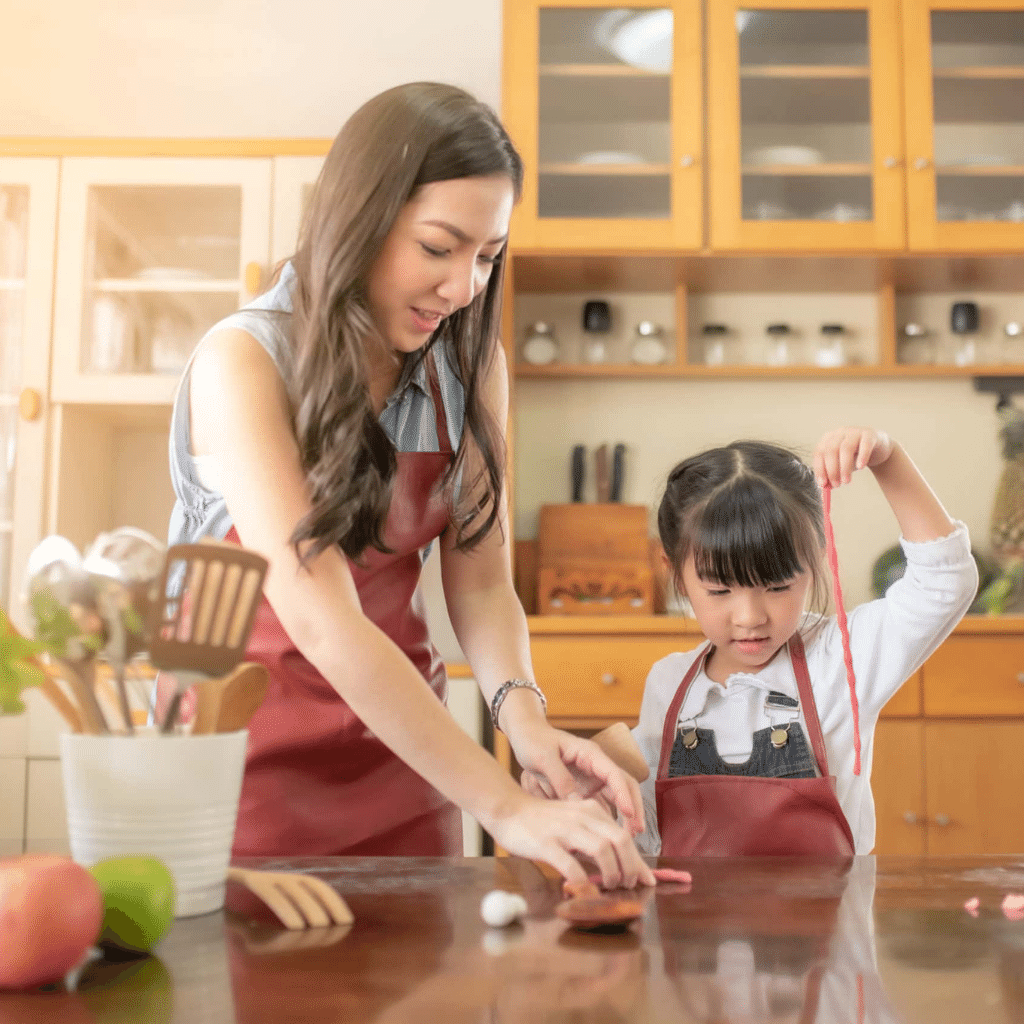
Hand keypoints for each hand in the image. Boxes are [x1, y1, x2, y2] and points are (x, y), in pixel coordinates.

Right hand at [484, 791, 654, 889]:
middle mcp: (582, 817)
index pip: (624, 836)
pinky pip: (571, 864)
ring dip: (611, 873)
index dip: (639, 861)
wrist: (508, 810)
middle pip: (620, 840)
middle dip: (630, 867)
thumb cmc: (542, 821)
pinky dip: (582, 880)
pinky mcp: (546, 843)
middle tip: (627, 885)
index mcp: (591, 811)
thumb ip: (594, 838)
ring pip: (602, 850)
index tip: (648, 880)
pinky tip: (582, 889)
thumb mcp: (574, 823)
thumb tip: (619, 863)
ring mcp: (564, 830)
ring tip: (609, 886)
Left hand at [508, 722, 644, 836]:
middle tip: (636, 831)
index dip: (624, 795)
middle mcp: (596, 765)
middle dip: (633, 807)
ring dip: (624, 815)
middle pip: (623, 785)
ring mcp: (591, 777)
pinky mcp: (584, 788)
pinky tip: (607, 835)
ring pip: (616, 796)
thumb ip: (560, 779)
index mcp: (589, 754)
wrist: (525, 736)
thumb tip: (576, 804)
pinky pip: (602, 803)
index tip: (629, 814)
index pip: (614, 774)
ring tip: (628, 838)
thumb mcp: (544, 758)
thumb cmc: (534, 741)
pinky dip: (607, 818)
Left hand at [813, 427, 893, 488]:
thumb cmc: (855, 456)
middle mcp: (839, 433)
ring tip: (847, 481)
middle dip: (832, 470)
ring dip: (845, 467)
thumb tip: (826, 487)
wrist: (877, 448)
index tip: (823, 484)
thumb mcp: (841, 466)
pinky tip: (860, 467)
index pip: (819, 453)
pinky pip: (865, 445)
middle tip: (837, 484)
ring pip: (846, 448)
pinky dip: (862, 457)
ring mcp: (854, 432)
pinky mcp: (869, 434)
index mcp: (828, 439)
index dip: (820, 469)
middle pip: (831, 450)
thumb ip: (833, 475)